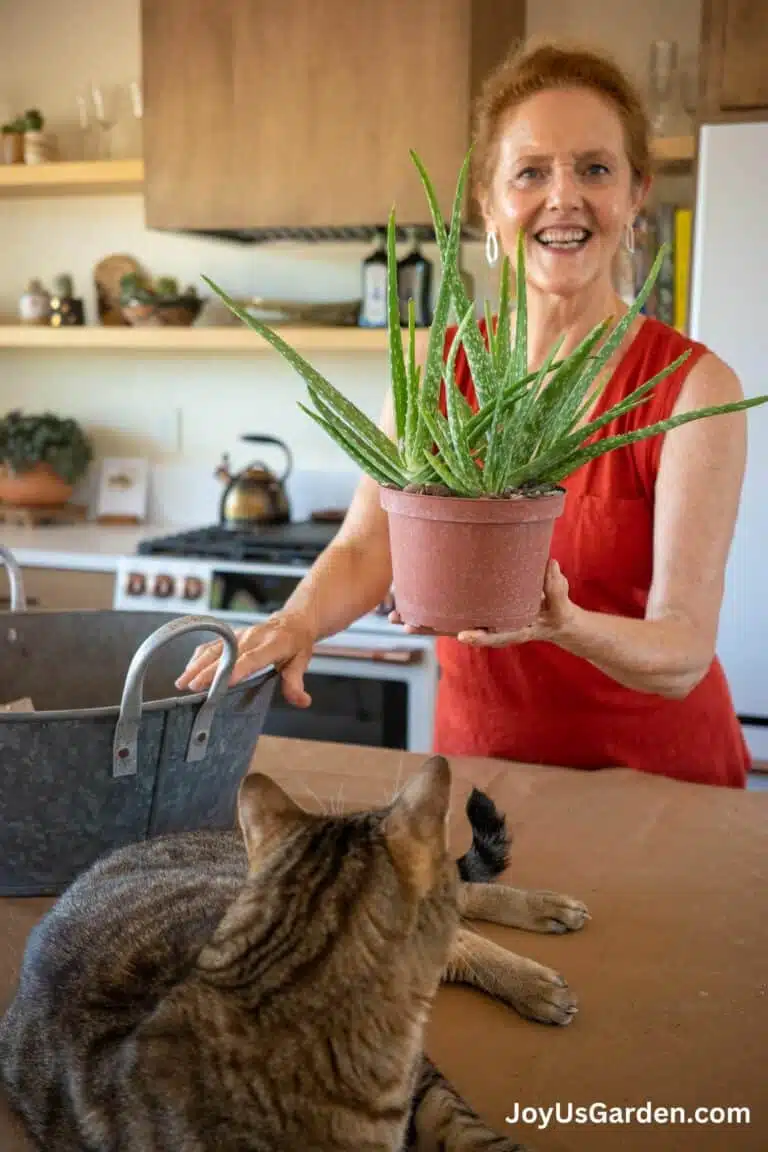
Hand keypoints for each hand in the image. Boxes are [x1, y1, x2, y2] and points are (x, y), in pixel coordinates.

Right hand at [174, 612, 314, 706]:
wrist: (293, 620)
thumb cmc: (297, 643)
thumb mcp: (302, 661)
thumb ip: (297, 681)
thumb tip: (302, 701)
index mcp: (273, 643)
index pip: (252, 657)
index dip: (237, 669)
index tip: (223, 682)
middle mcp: (253, 637)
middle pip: (227, 654)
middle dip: (208, 670)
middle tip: (192, 686)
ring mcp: (239, 635)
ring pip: (215, 648)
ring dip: (197, 664)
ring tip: (182, 682)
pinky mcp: (231, 635)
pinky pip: (212, 644)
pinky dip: (198, 656)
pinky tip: (188, 669)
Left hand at [388, 560, 574, 645]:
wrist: (552, 621)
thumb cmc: (557, 612)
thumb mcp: (561, 605)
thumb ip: (556, 589)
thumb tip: (551, 566)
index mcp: (510, 629)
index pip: (492, 635)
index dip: (479, 635)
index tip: (464, 635)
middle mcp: (489, 628)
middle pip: (456, 631)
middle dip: (429, 629)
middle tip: (403, 624)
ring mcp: (480, 621)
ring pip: (446, 624)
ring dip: (421, 620)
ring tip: (394, 616)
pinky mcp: (475, 611)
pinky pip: (450, 612)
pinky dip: (430, 608)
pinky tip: (410, 601)